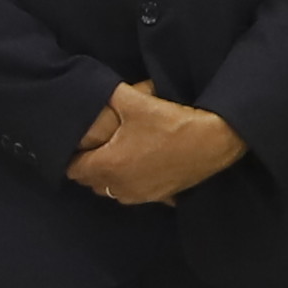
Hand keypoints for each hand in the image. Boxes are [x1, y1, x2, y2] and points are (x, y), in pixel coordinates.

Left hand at [64, 86, 243, 207]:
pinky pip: (135, 194)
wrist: (214, 141)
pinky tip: (142, 166)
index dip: (73, 156)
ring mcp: (140, 195)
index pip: (74, 170)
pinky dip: (133, 183)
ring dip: (109, 177)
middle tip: (95, 147)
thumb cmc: (171, 122)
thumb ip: (108, 95)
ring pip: (112, 191)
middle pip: (91, 182)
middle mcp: (120, 187)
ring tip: (117, 155)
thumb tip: (92, 89)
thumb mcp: (135, 102)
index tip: (78, 144)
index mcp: (109, 165)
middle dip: (89, 166)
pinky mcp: (159, 197)